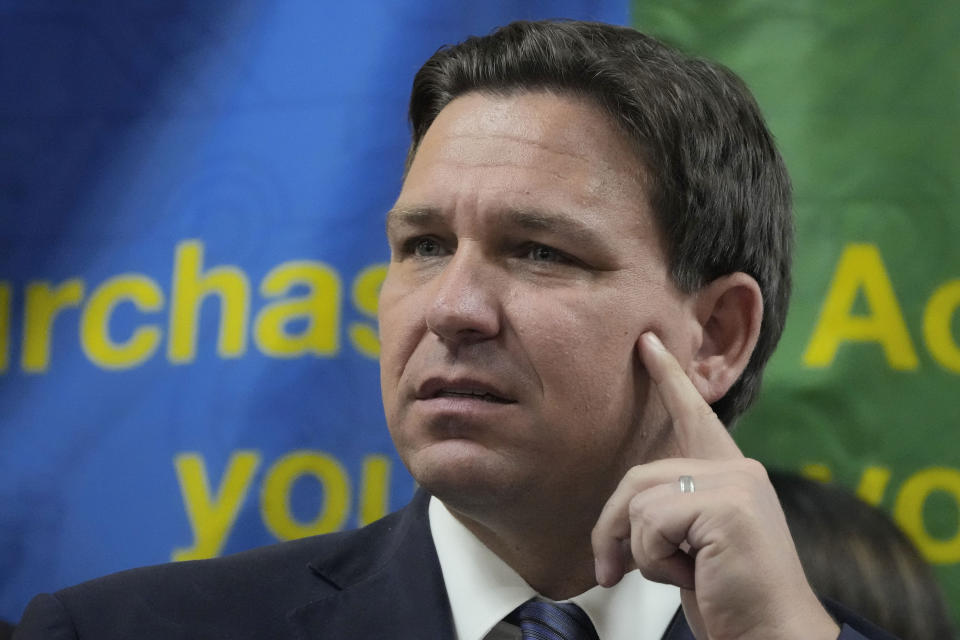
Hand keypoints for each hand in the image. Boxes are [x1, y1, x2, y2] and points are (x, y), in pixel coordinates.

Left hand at [591, 332, 839, 639]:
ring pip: (639, 502)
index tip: (647, 344)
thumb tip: (617, 513)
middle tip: (610, 569)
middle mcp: (737, 469)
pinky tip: (692, 576)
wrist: (772, 635)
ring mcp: (735, 484)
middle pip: (638, 477)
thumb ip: (669, 511)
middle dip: (611, 528)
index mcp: (731, 475)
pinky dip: (654, 561)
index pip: (694, 415)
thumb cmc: (733, 597)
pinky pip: (650, 524)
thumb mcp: (693, 544)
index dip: (669, 378)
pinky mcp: (726, 506)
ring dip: (640, 553)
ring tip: (680, 574)